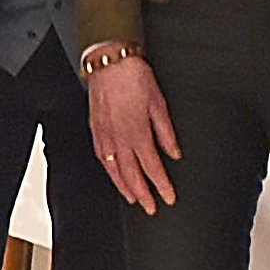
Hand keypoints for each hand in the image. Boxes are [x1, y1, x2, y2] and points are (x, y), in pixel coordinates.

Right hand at [85, 52, 177, 209]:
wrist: (109, 61)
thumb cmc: (133, 77)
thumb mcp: (159, 103)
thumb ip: (166, 132)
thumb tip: (174, 152)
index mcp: (138, 132)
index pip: (152, 168)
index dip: (161, 186)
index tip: (169, 197)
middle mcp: (119, 138)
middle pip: (132, 175)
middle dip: (142, 194)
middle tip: (151, 208)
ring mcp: (105, 135)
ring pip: (114, 170)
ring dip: (124, 187)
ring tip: (132, 199)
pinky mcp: (96, 129)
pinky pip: (102, 157)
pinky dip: (109, 171)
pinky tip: (113, 174)